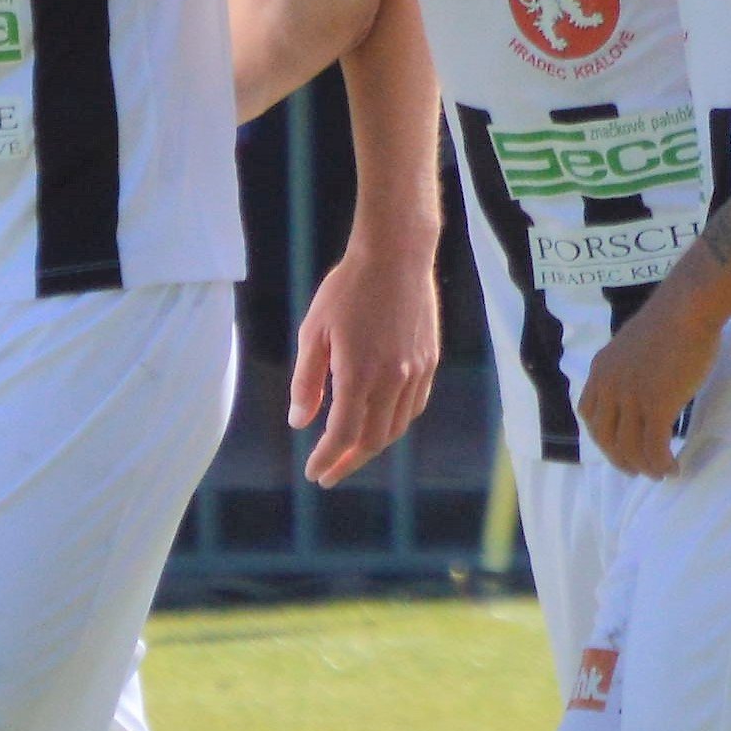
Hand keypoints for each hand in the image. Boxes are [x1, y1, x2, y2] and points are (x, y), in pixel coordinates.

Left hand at [286, 231, 439, 485]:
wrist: (397, 256)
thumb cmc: (348, 289)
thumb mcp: (314, 332)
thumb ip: (306, 382)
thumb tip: (300, 422)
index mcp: (359, 374)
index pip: (344, 435)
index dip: (328, 459)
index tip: (315, 473)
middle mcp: (392, 380)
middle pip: (373, 440)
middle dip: (350, 462)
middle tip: (330, 472)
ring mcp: (416, 372)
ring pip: (396, 427)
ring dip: (373, 447)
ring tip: (351, 452)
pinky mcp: (430, 362)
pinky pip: (414, 407)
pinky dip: (395, 424)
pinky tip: (379, 423)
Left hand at [574, 267, 728, 480]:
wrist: (687, 308)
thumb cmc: (671, 319)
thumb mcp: (634, 343)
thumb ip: (630, 365)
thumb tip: (643, 382)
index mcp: (601, 369)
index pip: (589, 412)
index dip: (601, 436)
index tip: (616, 445)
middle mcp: (610, 386)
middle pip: (604, 437)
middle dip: (619, 459)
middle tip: (636, 470)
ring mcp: (631, 397)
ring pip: (629, 447)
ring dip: (643, 467)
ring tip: (659, 473)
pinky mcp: (657, 405)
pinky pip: (654, 447)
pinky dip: (661, 463)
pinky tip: (672, 468)